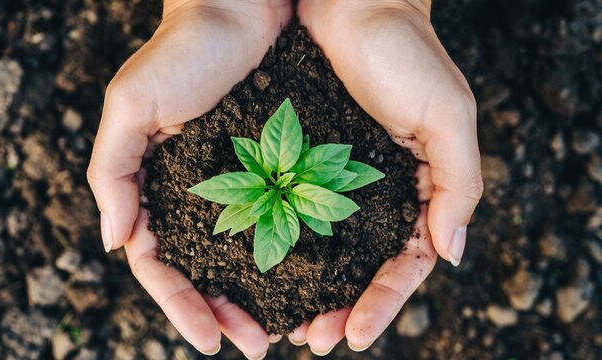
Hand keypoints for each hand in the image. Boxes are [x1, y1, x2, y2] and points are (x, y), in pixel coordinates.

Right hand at [87, 0, 291, 356]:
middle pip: (206, 272)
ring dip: (261, 296)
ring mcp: (238, 185)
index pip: (162, 264)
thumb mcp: (132, 106)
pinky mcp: (276, 168)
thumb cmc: (181, 53)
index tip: (208, 341)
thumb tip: (114, 243)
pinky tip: (309, 280)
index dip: (181, 306)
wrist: (241, 9)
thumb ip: (113, 173)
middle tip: (259, 346)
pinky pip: (282, 221)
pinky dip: (289, 256)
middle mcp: (197, 195)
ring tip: (288, 330)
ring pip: (246, 256)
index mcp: (157, 189)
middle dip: (226, 313)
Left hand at [295, 0, 482, 352]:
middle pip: (363, 266)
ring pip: (325, 249)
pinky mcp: (301, 159)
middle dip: (343, 307)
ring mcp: (338, 179)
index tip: (357, 335)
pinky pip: (292, 211)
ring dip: (310, 289)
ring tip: (288, 325)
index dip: (384, 301)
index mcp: (417, 188)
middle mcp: (377, 191)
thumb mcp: (448, 115)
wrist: (352, 3)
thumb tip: (450, 253)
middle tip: (314, 341)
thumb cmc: (406, 52)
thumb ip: (458, 184)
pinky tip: (265, 271)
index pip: (406, 261)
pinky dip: (283, 246)